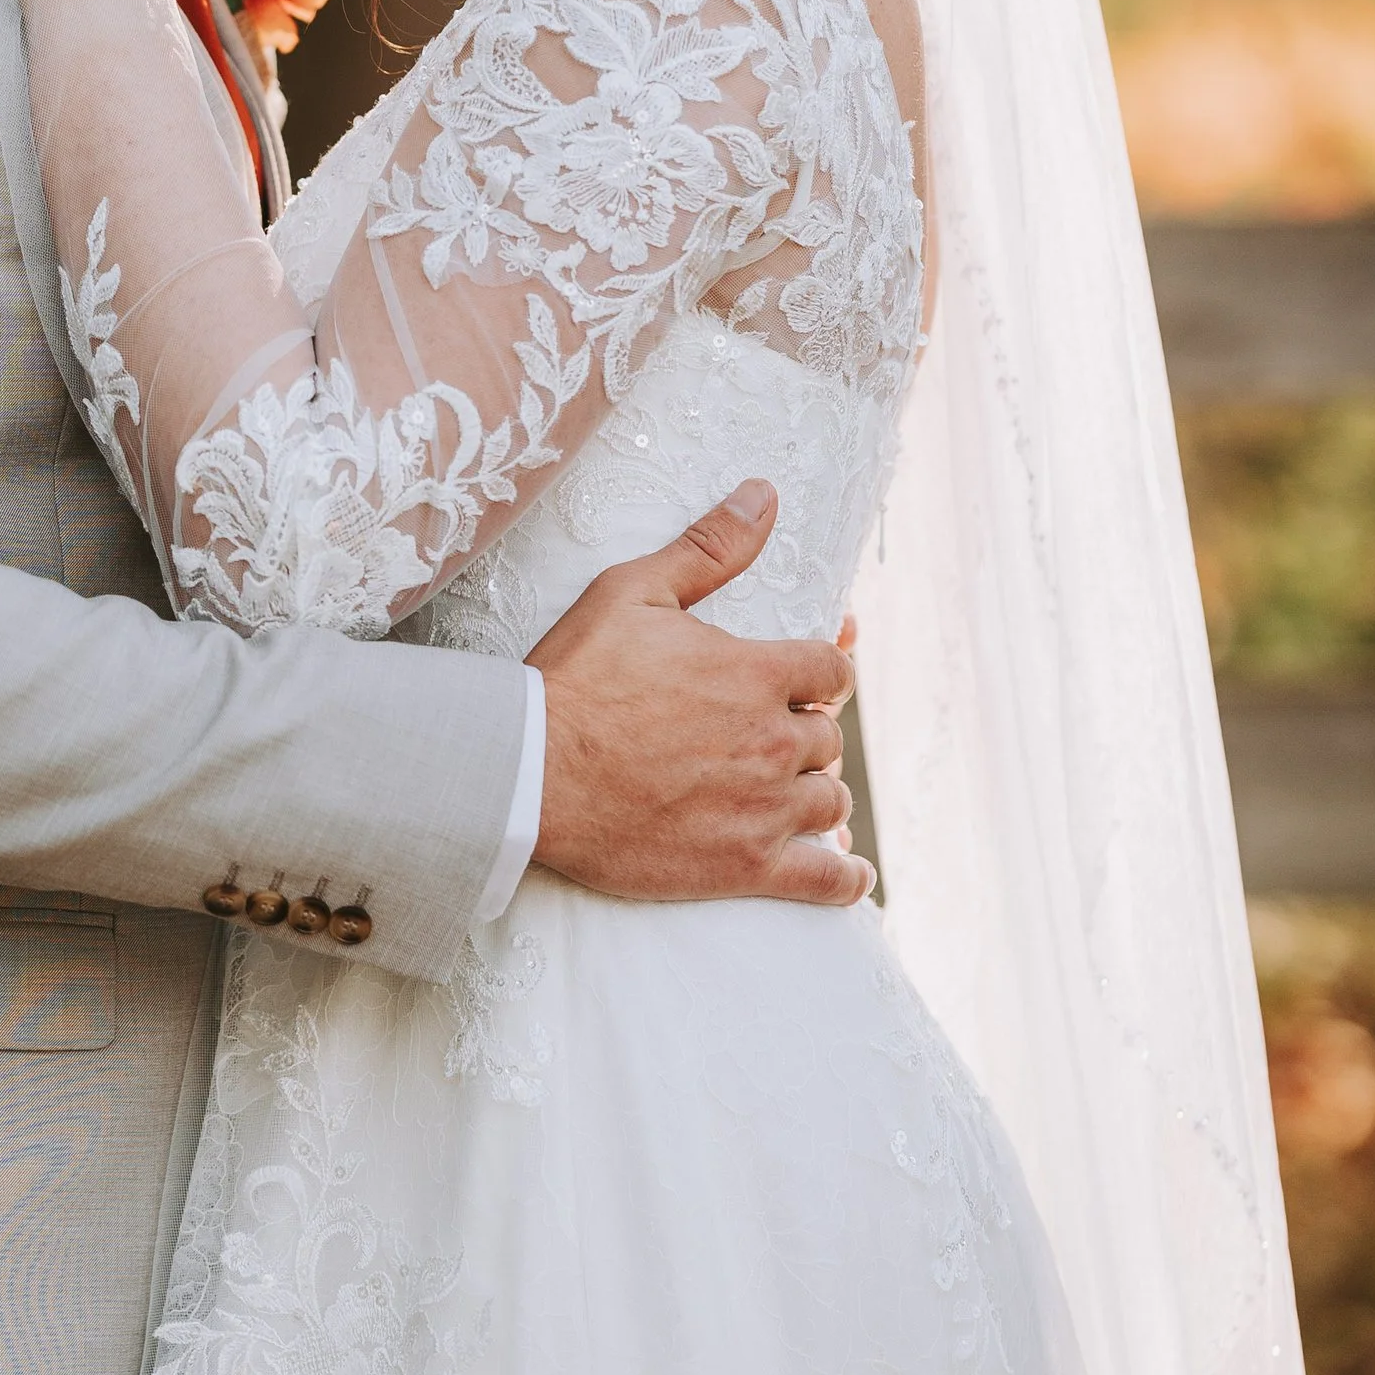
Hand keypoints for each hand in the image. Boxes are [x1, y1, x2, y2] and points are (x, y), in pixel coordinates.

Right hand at [528, 480, 871, 909]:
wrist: (526, 773)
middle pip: (828, 738)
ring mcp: (765, 808)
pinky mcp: (746, 866)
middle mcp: (773, 740)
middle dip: (802, 734)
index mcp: (755, 672)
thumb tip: (765, 494)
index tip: (803, 682)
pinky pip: (826, 880)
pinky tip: (847, 872)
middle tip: (762, 738)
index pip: (831, 669)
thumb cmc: (574, 678)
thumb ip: (709, 546)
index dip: (820, 673)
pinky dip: (845, 878)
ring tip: (785, 793)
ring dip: (814, 793)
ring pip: (828, 800)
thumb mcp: (633, 590)